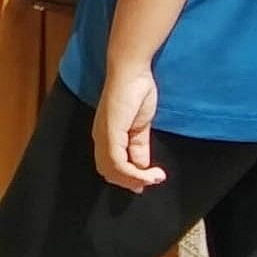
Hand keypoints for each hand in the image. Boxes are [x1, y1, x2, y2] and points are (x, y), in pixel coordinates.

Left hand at [96, 67, 163, 190]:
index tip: (146, 184)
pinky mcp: (110, 132)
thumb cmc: (136, 94)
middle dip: (131, 182)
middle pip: (109, 172)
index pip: (110, 166)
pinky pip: (117, 161)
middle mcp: (100, 138)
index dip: (126, 179)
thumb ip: (139, 147)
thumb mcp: (140, 127)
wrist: (132, 73)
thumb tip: (143, 166)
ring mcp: (103, 136)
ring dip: (136, 179)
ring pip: (113, 170)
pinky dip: (133, 172)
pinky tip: (149, 172)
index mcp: (106, 137)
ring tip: (156, 177)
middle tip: (152, 182)